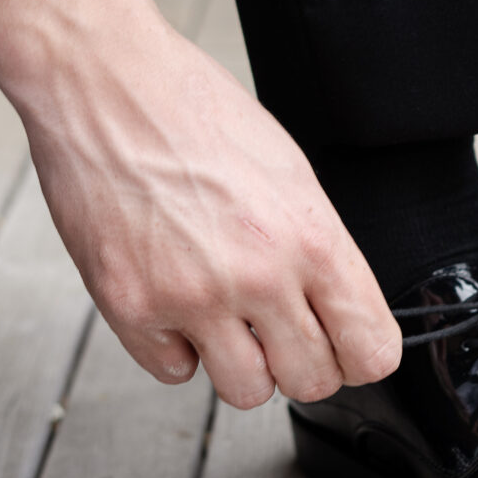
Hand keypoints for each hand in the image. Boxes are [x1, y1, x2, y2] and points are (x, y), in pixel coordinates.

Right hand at [0, 0, 401, 406]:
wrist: (106, 86)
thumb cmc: (194, 113)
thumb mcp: (291, 172)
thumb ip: (319, 248)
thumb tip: (341, 309)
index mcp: (310, 237)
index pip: (371, 349)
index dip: (361, 354)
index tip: (348, 346)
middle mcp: (257, 275)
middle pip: (312, 381)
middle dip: (301, 363)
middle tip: (282, 331)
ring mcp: (191, 297)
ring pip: (245, 391)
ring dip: (241, 362)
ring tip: (226, 314)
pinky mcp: (131, 307)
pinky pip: (175, 371)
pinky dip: (178, 347)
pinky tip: (175, 300)